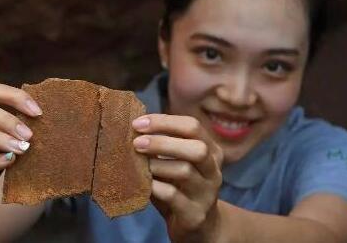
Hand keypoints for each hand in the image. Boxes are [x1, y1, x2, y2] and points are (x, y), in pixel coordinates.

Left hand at [132, 114, 223, 242]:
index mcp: (211, 150)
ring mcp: (207, 193)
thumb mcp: (175, 162)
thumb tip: (133, 128)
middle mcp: (213, 170)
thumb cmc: (180, 186)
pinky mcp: (195, 214)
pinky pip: (174, 196)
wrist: (198, 225)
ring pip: (185, 171)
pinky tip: (144, 183)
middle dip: (163, 142)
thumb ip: (162, 147)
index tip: (138, 123)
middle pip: (196, 148)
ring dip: (157, 164)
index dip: (164, 122)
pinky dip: (155, 186)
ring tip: (139, 164)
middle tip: (137, 142)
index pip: (192, 127)